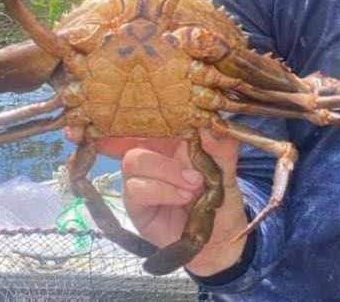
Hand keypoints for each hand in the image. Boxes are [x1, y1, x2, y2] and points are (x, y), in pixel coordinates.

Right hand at [66, 127, 248, 275]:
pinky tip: (183, 197)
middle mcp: (149, 152)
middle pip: (130, 134)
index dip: (126, 109)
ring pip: (133, 160)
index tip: (113, 104)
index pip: (142, 117)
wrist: (222, 236)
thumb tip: (209, 123)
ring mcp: (139, 178)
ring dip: (167, 172)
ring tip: (193, 186)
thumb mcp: (226, 165)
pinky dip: (162, 190)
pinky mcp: (135, 204)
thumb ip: (219, 144)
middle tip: (194, 172)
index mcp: (167, 136)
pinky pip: (136, 188)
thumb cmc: (220, 194)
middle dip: (161, 147)